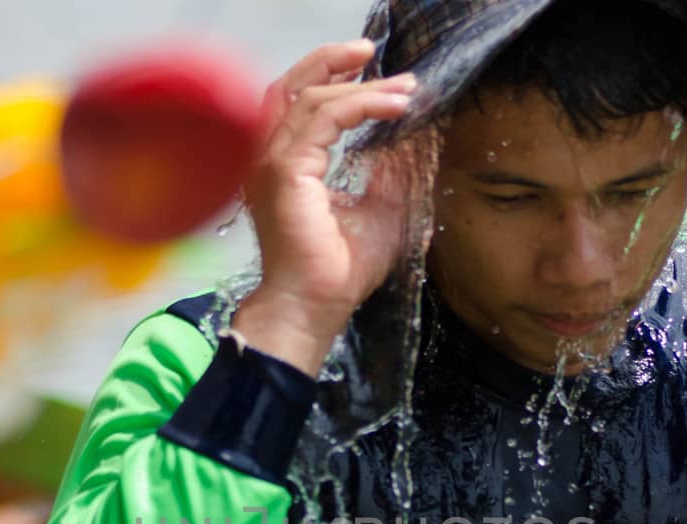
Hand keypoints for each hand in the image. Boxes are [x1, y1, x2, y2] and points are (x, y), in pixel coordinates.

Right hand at [236, 40, 417, 374]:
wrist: (316, 307)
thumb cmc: (340, 271)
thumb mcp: (382, 209)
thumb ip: (392, 171)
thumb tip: (415, 135)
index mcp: (288, 167)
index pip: (305, 108)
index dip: (345, 87)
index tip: (392, 88)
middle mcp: (272, 159)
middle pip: (292, 86)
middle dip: (334, 63)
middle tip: (375, 54)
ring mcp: (272, 163)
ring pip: (309, 96)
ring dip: (357, 85)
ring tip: (399, 86)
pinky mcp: (285, 171)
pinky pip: (322, 118)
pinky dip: (359, 105)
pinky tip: (392, 108)